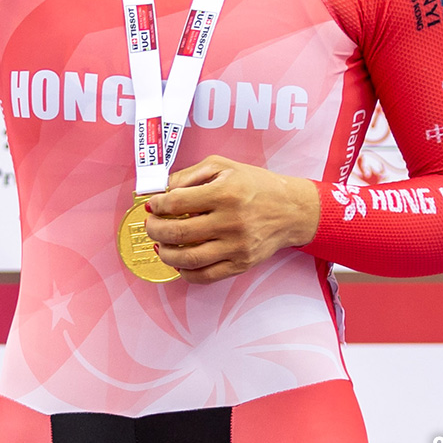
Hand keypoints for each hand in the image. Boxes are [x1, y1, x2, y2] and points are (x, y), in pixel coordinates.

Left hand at [144, 155, 321, 284]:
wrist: (291, 210)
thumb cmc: (256, 185)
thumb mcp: (223, 166)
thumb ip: (190, 174)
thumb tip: (162, 190)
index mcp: (225, 192)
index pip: (177, 202)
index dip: (158, 205)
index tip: (153, 205)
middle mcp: (231, 221)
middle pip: (178, 232)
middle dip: (155, 230)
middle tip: (150, 225)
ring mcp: (236, 246)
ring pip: (188, 258)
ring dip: (165, 253)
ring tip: (160, 245)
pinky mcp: (241, 264)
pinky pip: (205, 276)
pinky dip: (185, 272)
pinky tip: (179, 262)